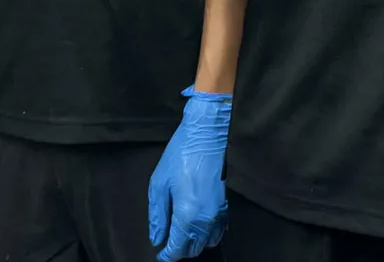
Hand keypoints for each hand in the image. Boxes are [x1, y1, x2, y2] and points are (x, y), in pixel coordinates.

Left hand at [148, 87, 231, 260]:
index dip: (167, 256)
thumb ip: (157, 215)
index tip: (159, 256)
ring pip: (208, 242)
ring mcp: (219, 212)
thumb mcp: (159, 184)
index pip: (178, 249)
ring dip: (194, 243)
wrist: (207, 134)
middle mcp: (206, 218)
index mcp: (187, 214)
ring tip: (181, 235)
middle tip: (167, 244)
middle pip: (193, 249)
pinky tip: (197, 226)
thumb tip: (156, 238)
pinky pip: (219, 231)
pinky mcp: (226, 204)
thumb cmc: (180, 155)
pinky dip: (208, 235)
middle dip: (179, 251)